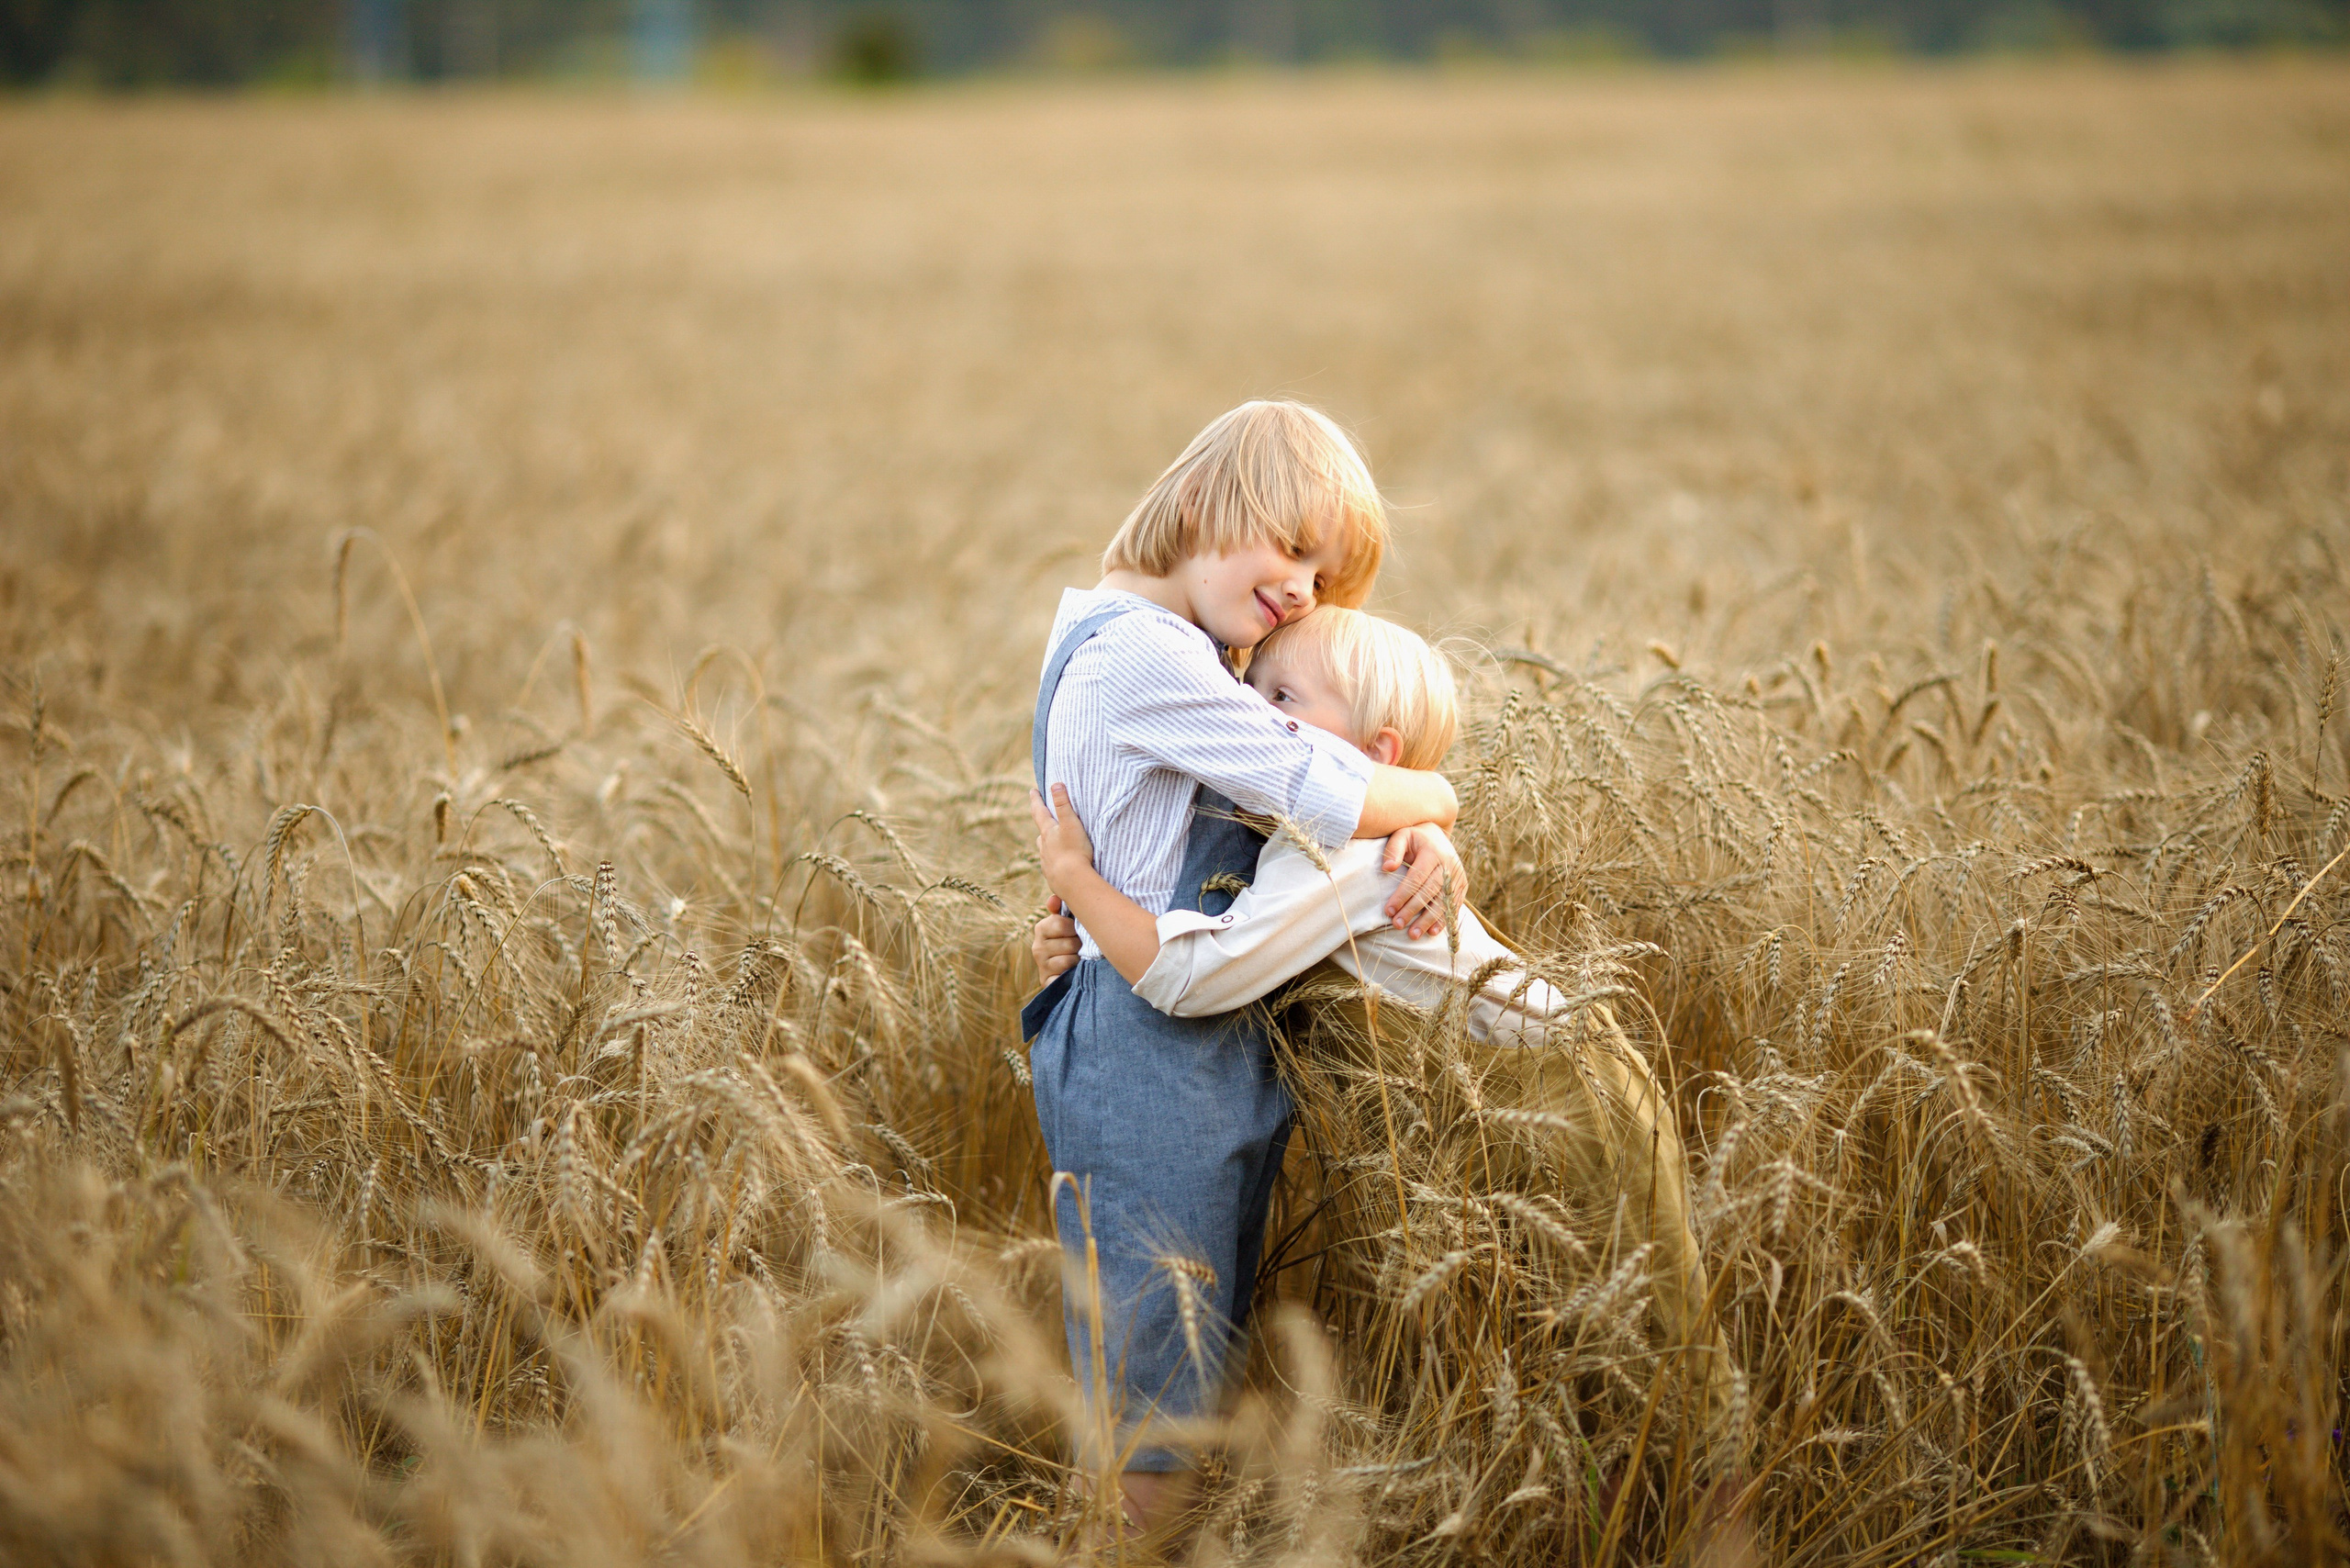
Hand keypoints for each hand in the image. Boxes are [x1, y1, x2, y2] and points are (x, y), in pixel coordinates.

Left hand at [1029, 783, 1097, 900]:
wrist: (1072, 881)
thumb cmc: (1074, 851)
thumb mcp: (1071, 824)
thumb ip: (1063, 804)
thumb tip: (1055, 785)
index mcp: (1047, 832)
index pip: (1039, 812)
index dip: (1036, 800)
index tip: (1032, 791)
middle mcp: (1044, 847)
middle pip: (1041, 833)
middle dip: (1043, 825)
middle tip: (1044, 819)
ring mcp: (1047, 862)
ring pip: (1045, 850)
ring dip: (1048, 844)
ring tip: (1053, 843)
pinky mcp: (1052, 877)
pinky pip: (1052, 866)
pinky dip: (1055, 862)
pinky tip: (1061, 865)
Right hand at [1032, 896, 1080, 982]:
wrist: (1071, 968)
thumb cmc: (1073, 938)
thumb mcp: (1070, 921)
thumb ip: (1063, 906)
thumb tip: (1053, 900)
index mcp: (1041, 928)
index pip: (1061, 924)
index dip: (1075, 928)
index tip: (1078, 931)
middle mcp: (1037, 947)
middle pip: (1070, 943)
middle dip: (1080, 945)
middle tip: (1081, 947)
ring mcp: (1041, 965)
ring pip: (1069, 960)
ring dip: (1079, 959)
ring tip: (1079, 958)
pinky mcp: (1047, 982)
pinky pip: (1064, 976)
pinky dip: (1072, 974)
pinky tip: (1073, 971)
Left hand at [1381, 822, 1466, 938]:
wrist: (1437, 835)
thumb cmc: (1414, 837)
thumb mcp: (1402, 835)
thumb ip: (1393, 849)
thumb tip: (1388, 868)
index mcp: (1433, 852)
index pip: (1416, 878)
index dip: (1402, 896)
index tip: (1388, 911)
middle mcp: (1449, 864)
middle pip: (1429, 892)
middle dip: (1412, 910)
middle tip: (1397, 925)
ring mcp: (1458, 876)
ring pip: (1443, 901)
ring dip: (1428, 920)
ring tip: (1413, 934)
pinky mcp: (1462, 885)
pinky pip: (1453, 905)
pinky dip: (1443, 919)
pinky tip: (1432, 932)